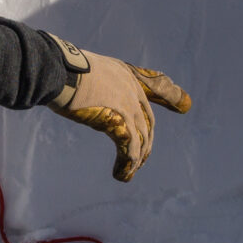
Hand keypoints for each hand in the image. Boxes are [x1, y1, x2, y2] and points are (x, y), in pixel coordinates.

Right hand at [43, 35, 191, 181]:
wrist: (58, 70)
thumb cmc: (61, 68)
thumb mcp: (84, 71)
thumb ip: (92, 85)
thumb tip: (81, 93)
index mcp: (125, 74)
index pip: (155, 85)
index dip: (170, 95)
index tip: (185, 104)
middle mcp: (131, 89)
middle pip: (147, 121)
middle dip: (146, 142)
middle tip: (142, 159)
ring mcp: (128, 105)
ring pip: (141, 138)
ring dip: (136, 158)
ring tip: (128, 172)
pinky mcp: (120, 121)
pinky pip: (130, 149)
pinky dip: (127, 164)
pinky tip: (121, 175)